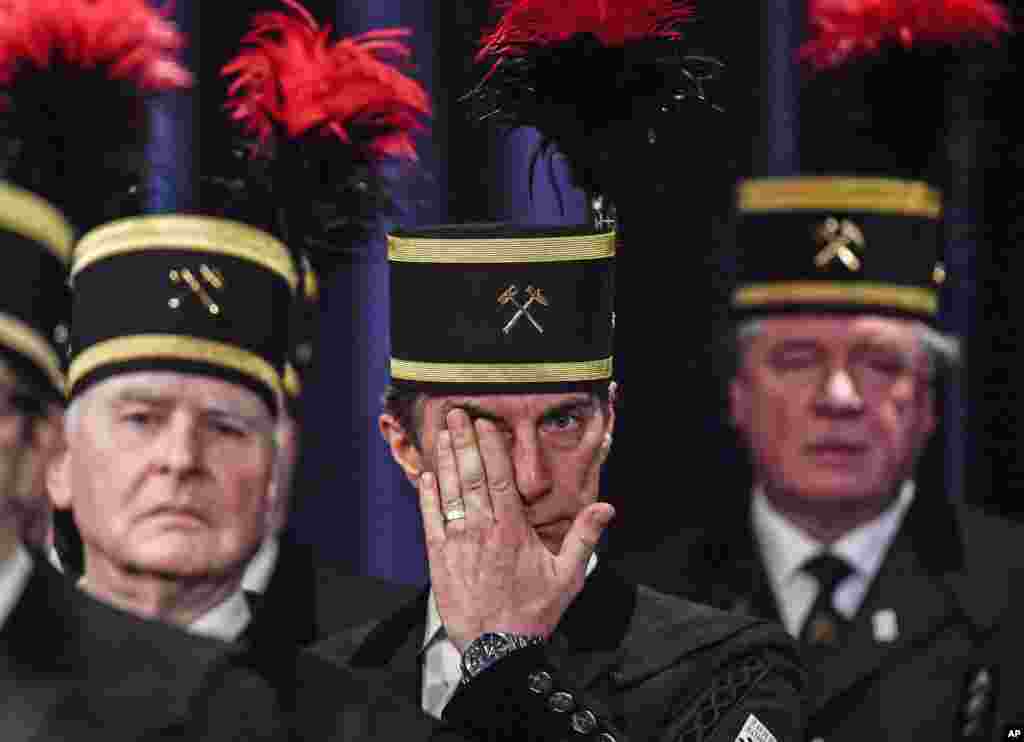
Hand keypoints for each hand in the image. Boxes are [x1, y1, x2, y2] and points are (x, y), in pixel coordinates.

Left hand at [418, 409, 614, 652]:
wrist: (498, 649)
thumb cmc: (534, 612)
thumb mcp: (568, 576)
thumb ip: (585, 537)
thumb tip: (607, 508)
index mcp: (513, 530)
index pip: (501, 478)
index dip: (492, 447)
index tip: (486, 423)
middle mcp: (483, 530)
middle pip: (472, 476)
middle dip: (464, 441)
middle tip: (457, 413)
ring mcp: (458, 543)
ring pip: (450, 492)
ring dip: (445, 460)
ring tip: (441, 431)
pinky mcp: (439, 559)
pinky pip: (431, 520)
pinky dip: (428, 496)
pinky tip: (426, 475)